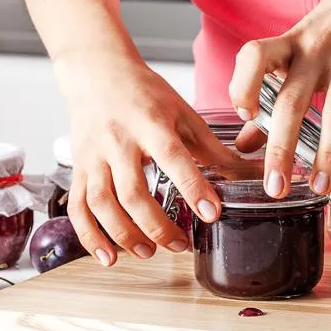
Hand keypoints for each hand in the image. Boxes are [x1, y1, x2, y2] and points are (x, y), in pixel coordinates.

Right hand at [55, 48, 236, 266]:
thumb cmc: (145, 94)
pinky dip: (90, 236)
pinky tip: (108, 256)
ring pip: (102, 203)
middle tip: (180, 245)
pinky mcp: (77, 168)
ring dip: (124, 235)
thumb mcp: (184, 114)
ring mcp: (94, 156)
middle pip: (132, 191)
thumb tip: (252, 173)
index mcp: (151, 123)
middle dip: (156, 225)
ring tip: (149, 253)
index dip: (193, 187)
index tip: (212, 213)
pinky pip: (78, 207)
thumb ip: (214, 150)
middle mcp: (119, 141)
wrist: (98, 73)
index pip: (173, 158)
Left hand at [229, 0, 330, 197]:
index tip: (244, 118)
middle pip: (291, 100)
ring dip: (328, 154)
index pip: (254, 56)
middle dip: (281, 149)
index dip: (242, 85)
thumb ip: (270, 94)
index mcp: (289, 43)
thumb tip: (244, 143)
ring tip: (322, 188)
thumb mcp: (298, 49)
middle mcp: (315, 48)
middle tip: (276, 189)